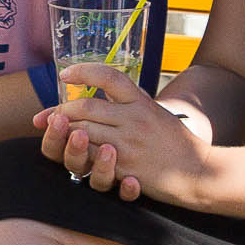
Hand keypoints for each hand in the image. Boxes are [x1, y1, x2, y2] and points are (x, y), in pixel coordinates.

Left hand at [32, 63, 223, 206]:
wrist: (200, 173)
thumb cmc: (176, 143)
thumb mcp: (157, 114)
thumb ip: (132, 103)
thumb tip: (103, 90)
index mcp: (141, 102)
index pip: (109, 76)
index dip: (84, 71)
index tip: (64, 74)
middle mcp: (135, 118)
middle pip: (85, 106)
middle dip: (59, 111)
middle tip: (45, 118)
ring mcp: (129, 143)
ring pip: (83, 132)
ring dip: (64, 134)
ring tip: (54, 135)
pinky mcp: (126, 167)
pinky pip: (92, 158)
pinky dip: (79, 156)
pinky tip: (72, 155)